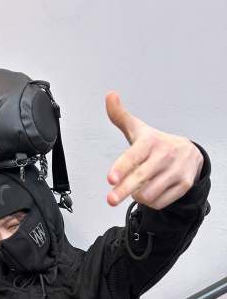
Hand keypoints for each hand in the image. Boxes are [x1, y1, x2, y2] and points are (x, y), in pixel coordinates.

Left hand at [105, 91, 203, 208]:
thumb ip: (120, 116)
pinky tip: (150, 192)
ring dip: (137, 196)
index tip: (111, 179)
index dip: (121, 168)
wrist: (189, 153)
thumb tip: (110, 95)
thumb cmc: (156, 144)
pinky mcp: (184, 185)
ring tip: (136, 188)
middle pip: (140, 177)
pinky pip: (159, 203)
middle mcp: (165, 155)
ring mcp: (176, 171)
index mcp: (150, 141)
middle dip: (123, 190)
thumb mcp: (138, 129)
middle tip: (110, 200)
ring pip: (149, 193)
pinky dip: (150, 202)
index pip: (133, 156)